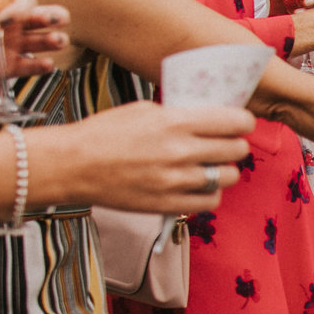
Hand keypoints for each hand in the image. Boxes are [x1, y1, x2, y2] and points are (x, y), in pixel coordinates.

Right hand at [32, 102, 253, 213]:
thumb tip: (209, 119)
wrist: (71, 165)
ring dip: (224, 170)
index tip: (238, 123)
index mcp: (176, 122)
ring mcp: (176, 181)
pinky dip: (209, 194)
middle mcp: (181, 151)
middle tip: (223, 144)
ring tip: (209, 166)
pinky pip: (210, 202)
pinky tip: (198, 186)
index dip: (242, 122)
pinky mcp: (168, 203)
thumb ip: (180, 115)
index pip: (235, 122)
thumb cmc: (104, 133)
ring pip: (228, 177)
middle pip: (236, 149)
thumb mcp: (145, 110)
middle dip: (233, 144)